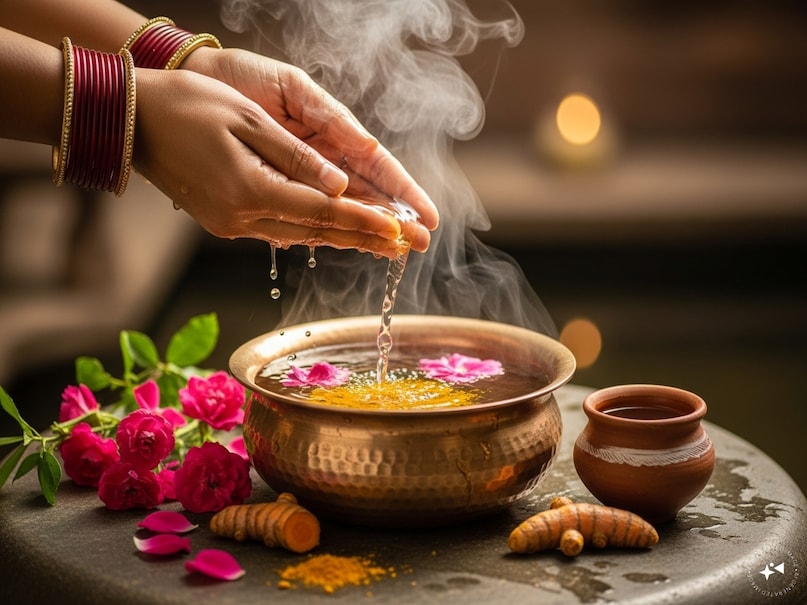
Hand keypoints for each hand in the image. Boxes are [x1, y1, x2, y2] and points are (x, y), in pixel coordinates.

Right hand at [132, 67, 432, 257]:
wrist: (129, 122)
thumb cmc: (186, 108)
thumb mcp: (246, 121)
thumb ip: (296, 157)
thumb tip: (340, 185)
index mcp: (250, 191)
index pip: (324, 213)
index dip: (366, 222)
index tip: (400, 230)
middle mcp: (243, 218)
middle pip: (318, 232)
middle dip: (365, 238)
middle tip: (405, 246)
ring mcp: (232, 224)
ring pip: (301, 234)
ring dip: (343, 238)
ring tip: (381, 243)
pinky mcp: (226, 221)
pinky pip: (280, 229)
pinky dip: (312, 230)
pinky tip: (335, 232)